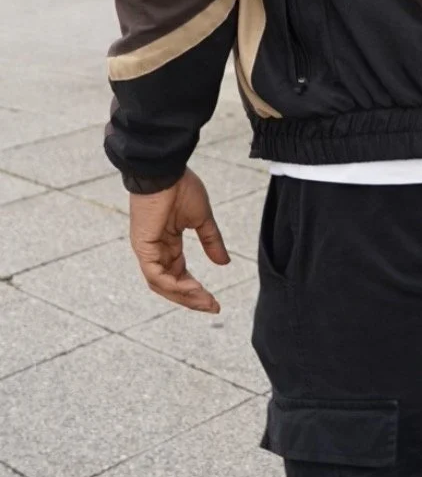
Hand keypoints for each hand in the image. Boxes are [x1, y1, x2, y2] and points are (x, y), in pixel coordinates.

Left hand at [128, 170, 229, 312]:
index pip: (179, 275)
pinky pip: (156, 275)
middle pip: (170, 285)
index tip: (214, 301)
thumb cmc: (180, 187)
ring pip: (162, 285)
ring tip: (205, 300)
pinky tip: (193, 287)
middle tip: (212, 307)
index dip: (195, 290)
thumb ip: (211, 241)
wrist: (165, 170)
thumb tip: (224, 263)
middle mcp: (155, 251)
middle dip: (191, 299)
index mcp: (167, 244)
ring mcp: (147, 250)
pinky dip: (174, 285)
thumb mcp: (202, 219)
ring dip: (184, 296)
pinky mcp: (143, 246)